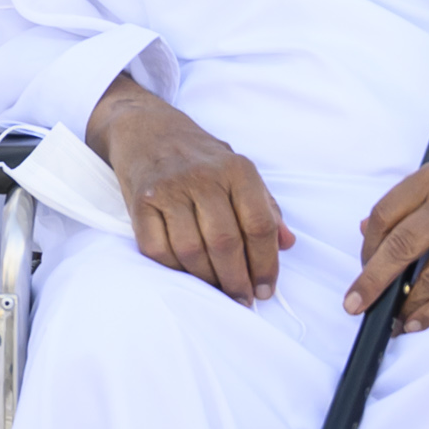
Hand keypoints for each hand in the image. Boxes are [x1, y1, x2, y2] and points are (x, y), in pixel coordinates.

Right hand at [92, 77, 291, 304]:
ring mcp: (169, 188)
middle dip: (237, 281)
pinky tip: (186, 273)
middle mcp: (204, 177)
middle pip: (226, 243)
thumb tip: (288, 243)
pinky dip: (174, 269)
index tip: (266, 290)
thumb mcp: (239, 169)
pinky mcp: (140, 202)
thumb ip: (265, 206)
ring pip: (191, 251)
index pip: (259, 225)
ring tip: (216, 290)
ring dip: (206, 280)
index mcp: (237, 169)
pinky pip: (157, 250)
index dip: (266, 264)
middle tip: (242, 299)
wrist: (146, 129)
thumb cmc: (200, 156)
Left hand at [348, 132, 428, 330]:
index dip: (367, 247)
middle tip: (355, 304)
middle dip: (374, 280)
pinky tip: (417, 321)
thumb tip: (363, 230)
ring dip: (406, 304)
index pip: (385, 214)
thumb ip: (405, 203)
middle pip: (401, 245)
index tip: (361, 268)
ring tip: (390, 322)